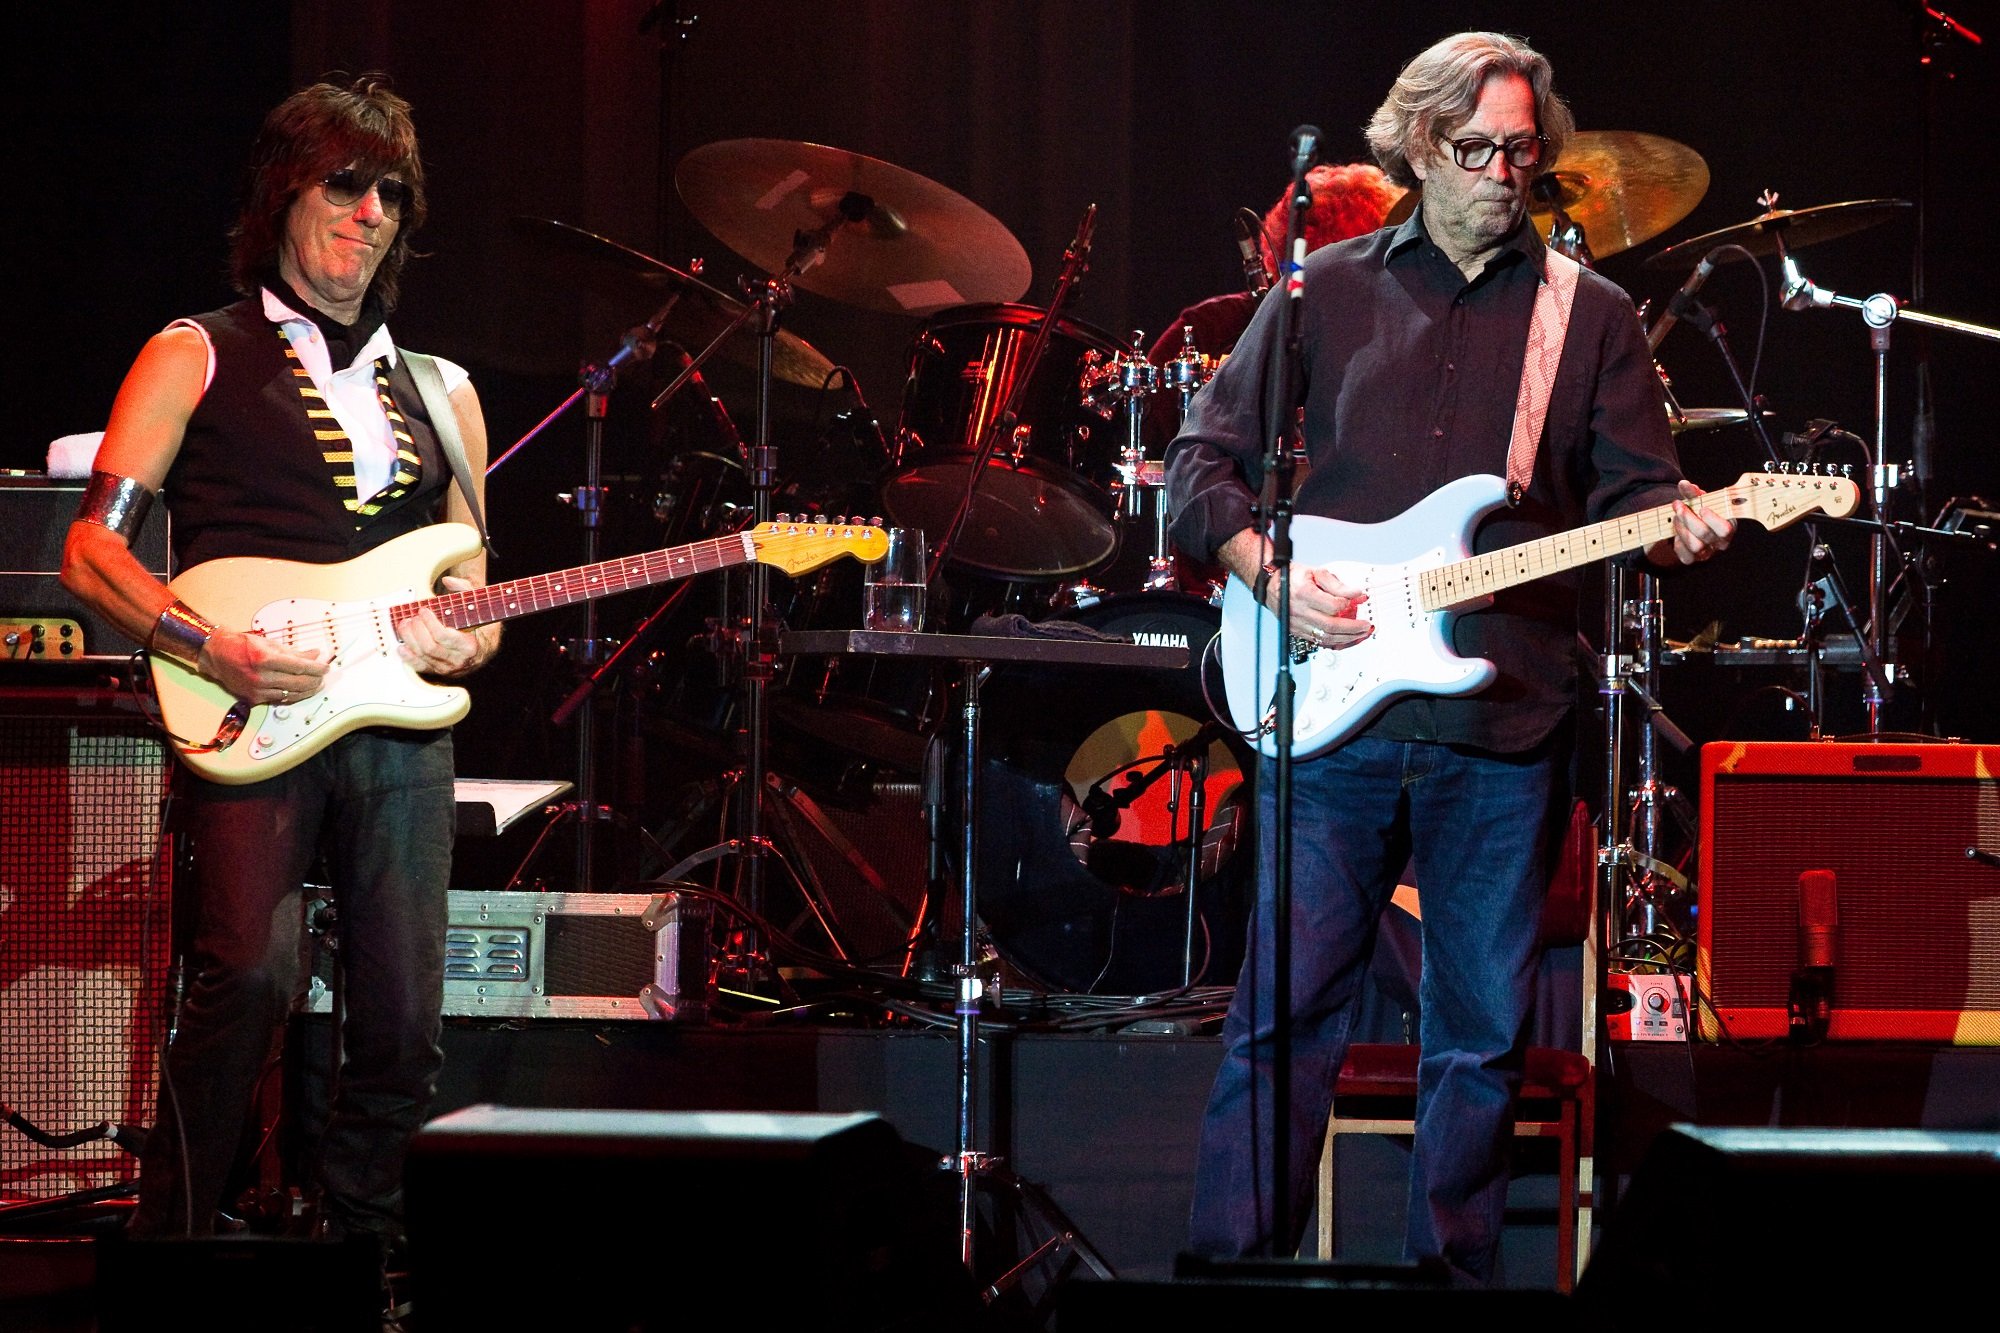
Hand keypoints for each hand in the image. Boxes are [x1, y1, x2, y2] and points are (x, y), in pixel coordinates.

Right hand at [199, 629, 326, 705]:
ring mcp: (257, 689)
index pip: (299, 666)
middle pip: (298, 682)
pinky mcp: (254, 698)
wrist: (216, 655)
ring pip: (291, 693)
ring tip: (316, 684)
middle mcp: (261, 676)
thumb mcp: (269, 643)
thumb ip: (294, 652)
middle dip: (315, 680)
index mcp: (264, 659)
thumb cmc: (242, 645)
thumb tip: (316, 654)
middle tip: (323, 676)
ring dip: (307, 690)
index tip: (326, 667)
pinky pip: (280, 698)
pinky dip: (293, 695)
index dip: (316, 668)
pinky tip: (301, 690)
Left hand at [398, 576, 491, 677]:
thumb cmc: (477, 626)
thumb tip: (448, 581)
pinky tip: (402, 646)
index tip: (423, 610)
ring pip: (422, 655)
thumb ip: (464, 589)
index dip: (429, 622)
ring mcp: (446, 667)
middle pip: (430, 647)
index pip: (443, 636)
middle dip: (417, 630)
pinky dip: (408, 657)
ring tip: (405, 624)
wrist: (481, 649)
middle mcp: (458, 660)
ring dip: (409, 639)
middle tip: (412, 617)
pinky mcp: (437, 671)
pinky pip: (419, 667)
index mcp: (469, 646)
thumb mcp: (475, 605)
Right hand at [1266, 564, 1372, 649]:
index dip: (1349, 604)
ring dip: (1347, 639)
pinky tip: (1347, 640)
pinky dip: (1336, 643)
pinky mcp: (1298, 632)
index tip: (1358, 599)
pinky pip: (1320, 643)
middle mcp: (1299, 611)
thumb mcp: (1316, 573)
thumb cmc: (1293, 578)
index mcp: (1304, 593)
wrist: (1271, 586)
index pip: (1333, 606)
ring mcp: (1298, 624)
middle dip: (1353, 628)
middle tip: (1366, 626)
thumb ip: (1338, 585)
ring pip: (1326, 638)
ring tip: (1361, 634)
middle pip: (1331, 626)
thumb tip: (1356, 594)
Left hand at [1667, 479, 1734, 564]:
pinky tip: (1677, 529)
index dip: (1713, 520)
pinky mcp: (1693, 559)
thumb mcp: (1699, 500)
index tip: (1702, 508)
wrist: (1693, 526)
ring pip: (1695, 546)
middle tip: (1678, 506)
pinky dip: (1678, 542)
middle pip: (1705, 535)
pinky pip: (1685, 556)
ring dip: (1682, 528)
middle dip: (1689, 518)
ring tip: (1676, 516)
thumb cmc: (1701, 511)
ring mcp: (1707, 553)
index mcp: (1729, 527)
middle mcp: (1720, 542)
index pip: (1726, 529)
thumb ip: (1693, 493)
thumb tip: (1684, 484)